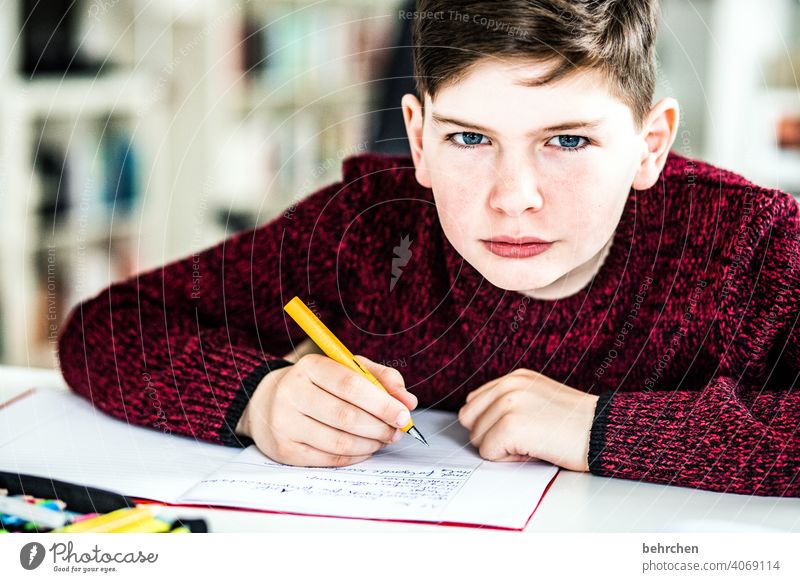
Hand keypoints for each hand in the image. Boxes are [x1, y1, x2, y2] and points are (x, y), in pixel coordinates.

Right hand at [235, 354, 416, 466]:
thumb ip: (381, 379)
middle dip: (380, 427)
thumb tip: (408, 401)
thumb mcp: (347, 369)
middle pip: (347, 416)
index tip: (404, 414)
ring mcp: (285, 423)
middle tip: (397, 430)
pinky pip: (329, 459)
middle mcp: (292, 393)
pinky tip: (365, 448)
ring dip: (371, 444)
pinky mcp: (284, 449)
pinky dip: (355, 456)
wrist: (267, 402)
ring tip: (383, 439)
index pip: (351, 385)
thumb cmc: (318, 384)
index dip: (382, 402)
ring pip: (339, 442)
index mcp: (309, 367)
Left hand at [458, 369, 598, 471]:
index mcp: (514, 378)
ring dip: (501, 448)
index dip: (490, 424)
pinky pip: (488, 452)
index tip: (517, 430)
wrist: (604, 432)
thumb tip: (478, 422)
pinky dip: (508, 459)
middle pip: (470, 420)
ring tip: (532, 442)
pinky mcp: (511, 425)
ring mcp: (508, 404)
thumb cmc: (576, 425)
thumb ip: (509, 403)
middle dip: (490, 436)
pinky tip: (533, 450)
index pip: (474, 403)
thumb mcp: (538, 400)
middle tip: (524, 439)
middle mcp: (508, 386)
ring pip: (477, 438)